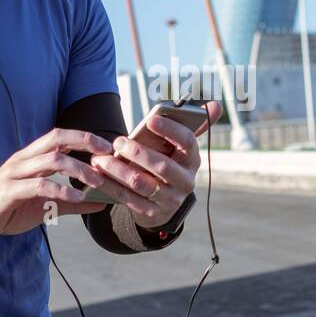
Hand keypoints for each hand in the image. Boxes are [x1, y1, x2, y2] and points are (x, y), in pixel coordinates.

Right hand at [0, 128, 114, 241]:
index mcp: (31, 158)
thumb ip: (72, 203)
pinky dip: (60, 190)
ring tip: (97, 181)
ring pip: (51, 160)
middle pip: (57, 139)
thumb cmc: (9, 209)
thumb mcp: (45, 206)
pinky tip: (77, 197)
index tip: (109, 147)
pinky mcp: (9, 191)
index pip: (60, 137)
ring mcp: (15, 173)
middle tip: (108, 154)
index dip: (85, 138)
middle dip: (85, 142)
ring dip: (78, 169)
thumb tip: (101, 203)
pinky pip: (38, 186)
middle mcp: (24, 159)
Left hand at [88, 101, 222, 230]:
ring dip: (118, 171)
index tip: (150, 119)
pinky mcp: (151, 212)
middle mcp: (184, 181)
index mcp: (192, 159)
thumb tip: (218, 104)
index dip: (170, 130)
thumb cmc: (169, 162)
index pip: (187, 142)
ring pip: (142, 184)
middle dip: (138, 153)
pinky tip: (97, 175)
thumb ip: (194, 125)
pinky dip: (110, 186)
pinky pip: (128, 199)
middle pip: (163, 166)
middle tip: (118, 141)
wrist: (165, 203)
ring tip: (100, 159)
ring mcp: (168, 199)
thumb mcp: (181, 148)